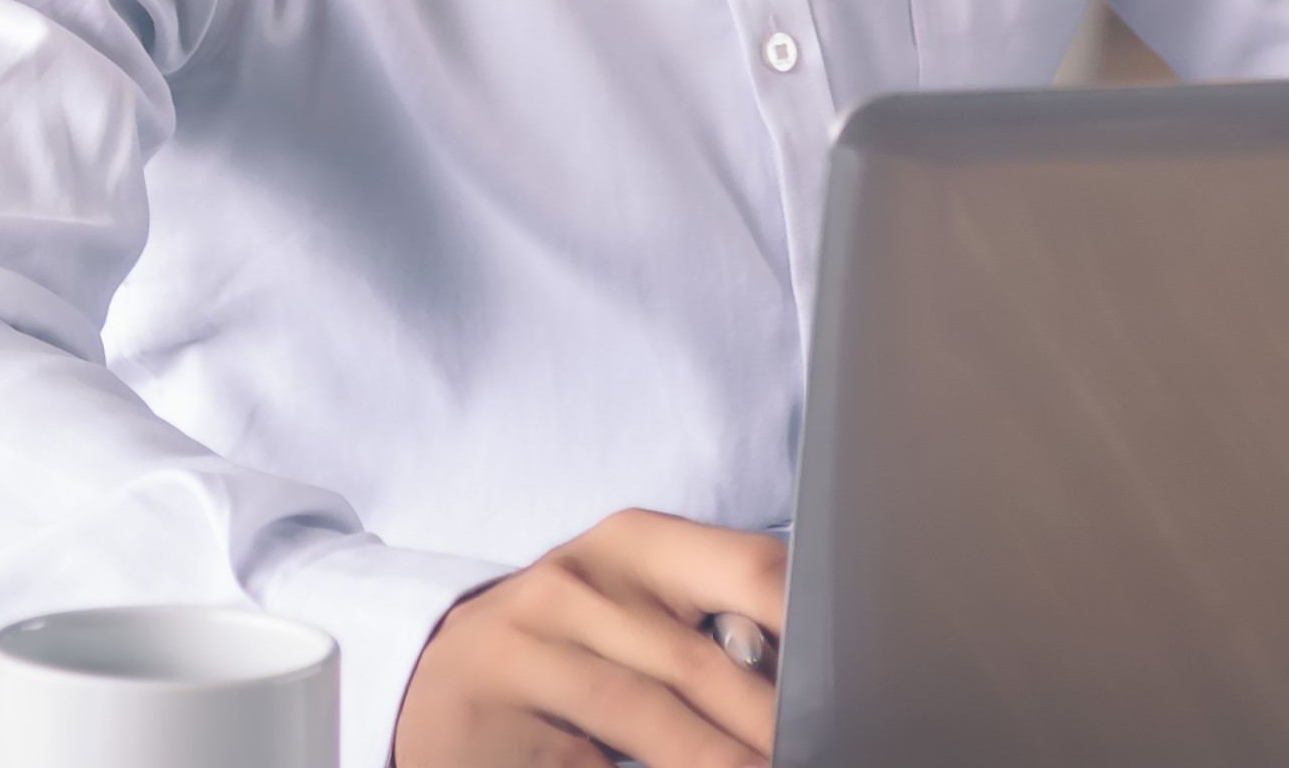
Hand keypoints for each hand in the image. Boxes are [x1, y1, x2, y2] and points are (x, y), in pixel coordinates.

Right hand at [392, 509, 786, 767]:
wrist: (434, 688)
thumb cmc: (567, 651)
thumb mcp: (637, 615)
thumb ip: (713, 631)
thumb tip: (815, 685)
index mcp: (632, 543)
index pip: (750, 571)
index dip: (811, 634)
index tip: (853, 689)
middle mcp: (573, 584)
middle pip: (700, 662)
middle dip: (771, 727)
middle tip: (821, 749)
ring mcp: (522, 650)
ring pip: (644, 715)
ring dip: (718, 762)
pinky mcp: (488, 715)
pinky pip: (584, 758)